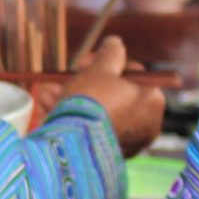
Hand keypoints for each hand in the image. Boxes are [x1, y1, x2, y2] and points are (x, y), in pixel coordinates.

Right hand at [59, 36, 163, 155]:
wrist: (74, 145)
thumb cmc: (91, 101)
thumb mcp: (100, 69)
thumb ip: (110, 54)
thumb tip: (115, 42)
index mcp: (152, 100)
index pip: (131, 72)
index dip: (105, 62)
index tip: (82, 62)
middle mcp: (146, 124)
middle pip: (112, 94)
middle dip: (83, 83)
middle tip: (63, 78)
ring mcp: (127, 142)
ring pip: (97, 112)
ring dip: (71, 99)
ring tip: (45, 93)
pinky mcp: (105, 156)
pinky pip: (89, 130)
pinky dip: (72, 118)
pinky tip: (47, 108)